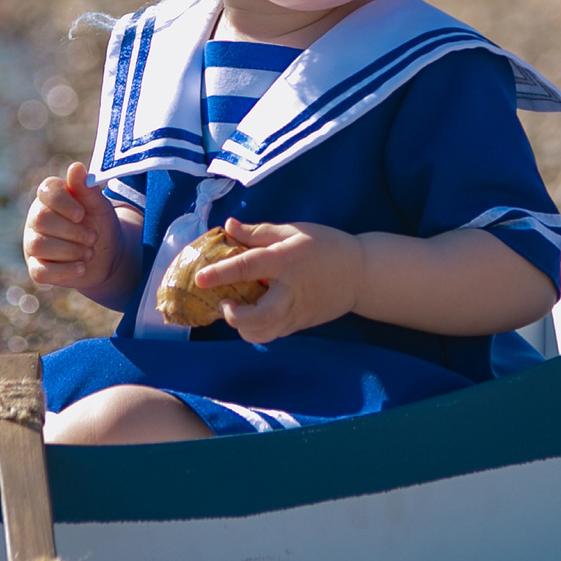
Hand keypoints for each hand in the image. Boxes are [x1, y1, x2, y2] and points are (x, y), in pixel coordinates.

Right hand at [23, 162, 128, 294]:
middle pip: (40, 219)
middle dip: (71, 231)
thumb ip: (87, 189)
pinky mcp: (37, 268)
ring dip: (70, 251)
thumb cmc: (99, 225)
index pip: (46, 191)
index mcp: (50, 197)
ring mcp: (33, 244)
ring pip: (38, 245)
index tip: (81, 214)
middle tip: (93, 237)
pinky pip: (40, 271)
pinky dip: (64, 270)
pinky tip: (81, 267)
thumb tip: (75, 167)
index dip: (63, 202)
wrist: (108, 257)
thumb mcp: (99, 207)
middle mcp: (36, 218)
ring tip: (89, 252)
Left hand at [195, 218, 364, 343]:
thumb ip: (258, 233)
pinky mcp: (299, 324)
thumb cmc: (326, 246)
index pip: (249, 267)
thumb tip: (229, 227)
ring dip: (242, 327)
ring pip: (263, 333)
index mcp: (287, 261)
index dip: (222, 273)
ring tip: (236, 309)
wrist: (361, 275)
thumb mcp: (294, 231)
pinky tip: (251, 313)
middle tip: (225, 303)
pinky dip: (255, 328)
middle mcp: (290, 292)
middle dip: (235, 316)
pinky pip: (271, 333)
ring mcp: (296, 313)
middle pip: (259, 317)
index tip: (200, 278)